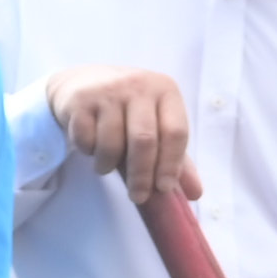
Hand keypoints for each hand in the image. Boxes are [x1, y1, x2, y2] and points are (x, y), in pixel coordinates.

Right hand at [45, 66, 199, 203]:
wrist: (84, 81)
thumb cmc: (127, 109)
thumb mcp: (156, 124)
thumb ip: (176, 158)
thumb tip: (195, 193)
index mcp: (166, 90)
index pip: (175, 132)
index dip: (171, 165)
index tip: (164, 188)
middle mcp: (139, 85)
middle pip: (144, 140)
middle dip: (141, 175)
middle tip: (137, 196)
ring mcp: (108, 90)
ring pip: (111, 144)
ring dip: (108, 165)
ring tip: (106, 165)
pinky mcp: (81, 99)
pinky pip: (85, 140)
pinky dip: (88, 152)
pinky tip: (91, 146)